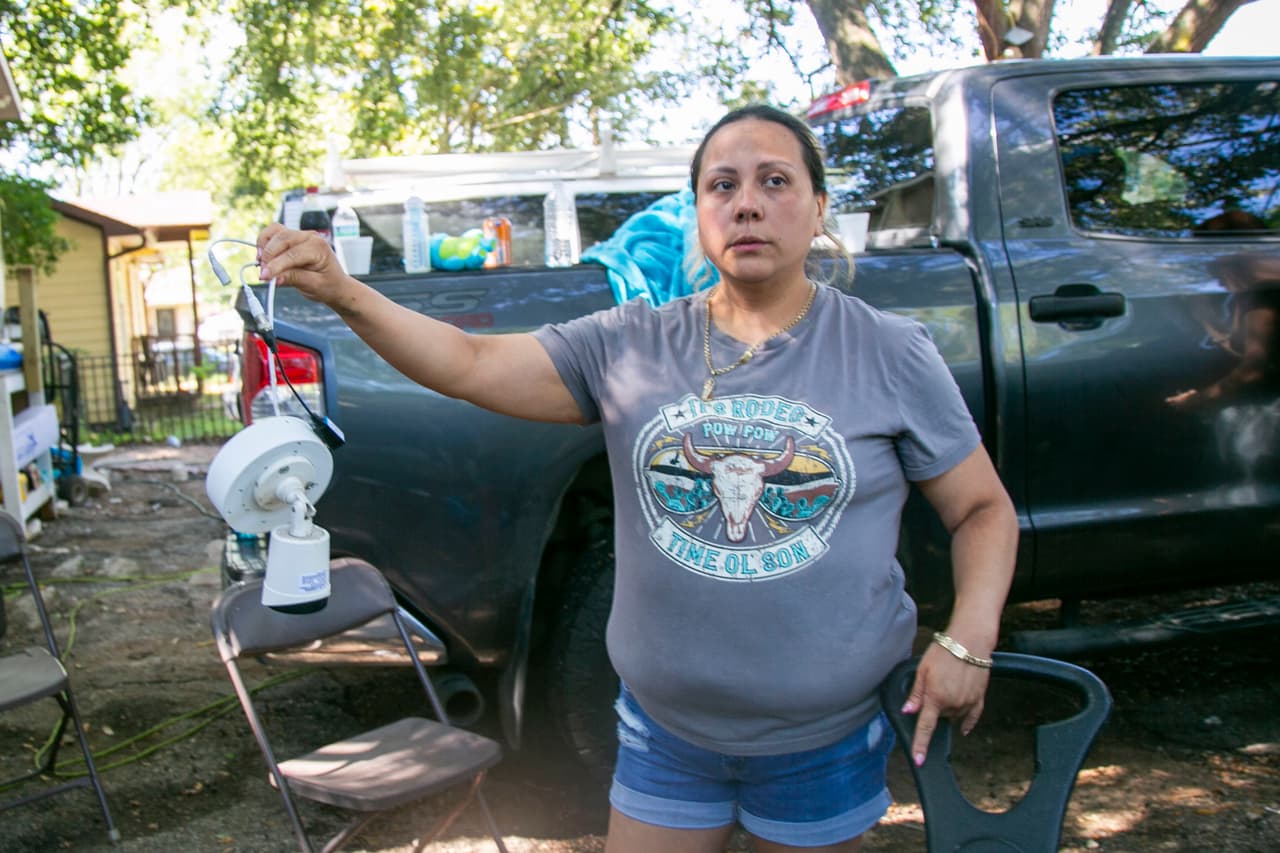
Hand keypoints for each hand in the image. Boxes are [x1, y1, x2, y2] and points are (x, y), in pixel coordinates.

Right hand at [256, 224, 351, 305]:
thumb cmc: (329, 285)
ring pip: (275, 232)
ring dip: (264, 247)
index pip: (292, 254)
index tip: (264, 277)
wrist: (335, 284)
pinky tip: (263, 256)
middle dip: (268, 257)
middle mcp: (310, 237)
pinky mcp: (291, 237)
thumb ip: (294, 279)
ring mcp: (300, 235)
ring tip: (262, 264)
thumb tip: (274, 277)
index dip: (276, 265)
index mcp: (319, 247)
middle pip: (282, 239)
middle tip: (262, 274)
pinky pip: (273, 233)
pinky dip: (265, 242)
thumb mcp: (314, 286)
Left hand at [900, 641, 990, 766]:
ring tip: (948, 685)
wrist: (970, 641)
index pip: (925, 727)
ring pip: (953, 716)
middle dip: (934, 707)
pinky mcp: (980, 698)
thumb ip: (916, 694)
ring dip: (947, 708)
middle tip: (934, 686)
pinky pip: (972, 717)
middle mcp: (952, 704)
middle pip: (939, 716)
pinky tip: (963, 727)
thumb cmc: (944, 651)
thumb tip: (907, 711)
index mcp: (935, 697)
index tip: (919, 760)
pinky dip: (967, 722)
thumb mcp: (922, 669)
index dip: (920, 745)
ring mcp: (968, 703)